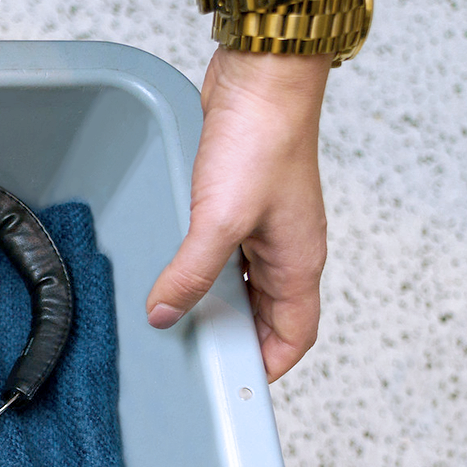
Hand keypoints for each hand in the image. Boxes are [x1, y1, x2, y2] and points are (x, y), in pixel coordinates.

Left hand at [145, 48, 330, 382]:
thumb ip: (193, 272)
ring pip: (248, 282)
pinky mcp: (245, 201)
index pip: (295, 336)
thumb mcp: (221, 220)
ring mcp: (268, 225)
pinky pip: (230, 251)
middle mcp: (290, 249)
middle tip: (198, 352)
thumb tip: (166, 313)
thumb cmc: (262, 141)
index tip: (236, 386)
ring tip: (183, 315)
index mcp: (300, 263)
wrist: (263, 80)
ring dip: (220, 301)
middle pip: (269, 314)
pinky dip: (209, 267)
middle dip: (237, 338)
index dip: (269, 367)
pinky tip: (182, 266)